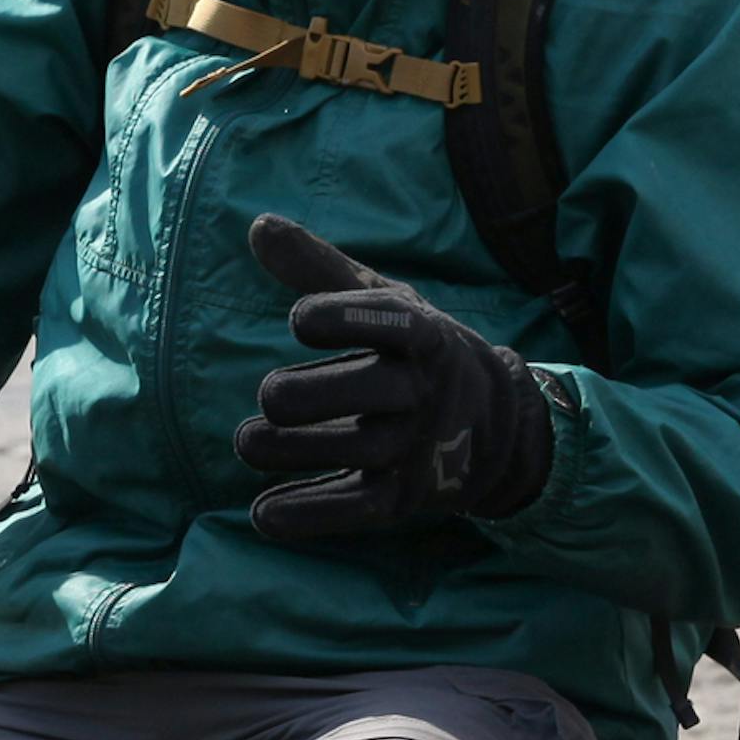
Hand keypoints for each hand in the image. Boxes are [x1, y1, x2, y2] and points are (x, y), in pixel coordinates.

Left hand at [235, 216, 553, 544]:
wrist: (493, 428)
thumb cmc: (414, 352)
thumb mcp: (382, 303)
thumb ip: (319, 269)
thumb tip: (257, 224)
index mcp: (426, 337)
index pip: (395, 322)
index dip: (347, 318)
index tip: (298, 317)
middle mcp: (427, 392)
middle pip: (373, 390)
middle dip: (311, 394)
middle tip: (270, 396)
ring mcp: (418, 448)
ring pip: (357, 449)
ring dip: (292, 451)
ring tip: (247, 442)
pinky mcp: (403, 498)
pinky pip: (357, 509)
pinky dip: (309, 515)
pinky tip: (263, 514)